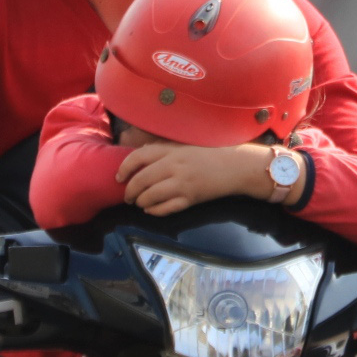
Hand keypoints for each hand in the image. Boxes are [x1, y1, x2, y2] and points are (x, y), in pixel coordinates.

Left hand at [119, 142, 298, 214]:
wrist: (237, 165)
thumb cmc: (211, 153)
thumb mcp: (185, 145)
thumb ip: (163, 149)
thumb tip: (138, 153)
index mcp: (171, 150)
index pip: (137, 157)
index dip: (124, 168)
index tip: (119, 177)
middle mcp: (174, 166)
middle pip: (140, 181)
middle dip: (129, 192)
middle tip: (127, 197)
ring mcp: (182, 183)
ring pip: (150, 197)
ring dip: (141, 202)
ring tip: (140, 203)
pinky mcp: (191, 198)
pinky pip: (165, 209)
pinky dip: (154, 211)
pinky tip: (151, 209)